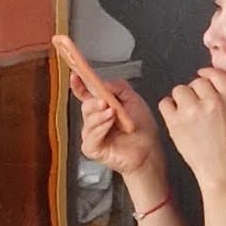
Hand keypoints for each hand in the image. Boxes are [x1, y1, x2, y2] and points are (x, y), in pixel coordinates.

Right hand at [64, 50, 164, 186]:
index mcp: (103, 106)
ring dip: (100, 116)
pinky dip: (100, 129)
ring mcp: (92, 134)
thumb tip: (102, 82)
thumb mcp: (133, 100)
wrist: (150, 150)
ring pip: (88, 121)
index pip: (86, 94)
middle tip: (104, 102)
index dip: (79, 85)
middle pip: (86, 106)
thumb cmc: (143, 128)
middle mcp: (95, 119)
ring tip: (113, 114)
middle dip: (94, 102)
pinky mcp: (92, 148)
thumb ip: (118, 87)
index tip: (75, 75)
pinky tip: (110, 125)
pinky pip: (91, 137)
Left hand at [157, 63, 225, 199]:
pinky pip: (165, 103)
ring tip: (188, 115)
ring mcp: (193, 111)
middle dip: (196, 93)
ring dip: (182, 100)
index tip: (204, 80)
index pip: (216, 74)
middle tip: (199, 108)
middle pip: (197, 81)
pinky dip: (169, 109)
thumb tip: (210, 80)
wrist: (224, 173)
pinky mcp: (176, 122)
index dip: (208, 77)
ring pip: (180, 90)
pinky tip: (177, 119)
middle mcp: (213, 101)